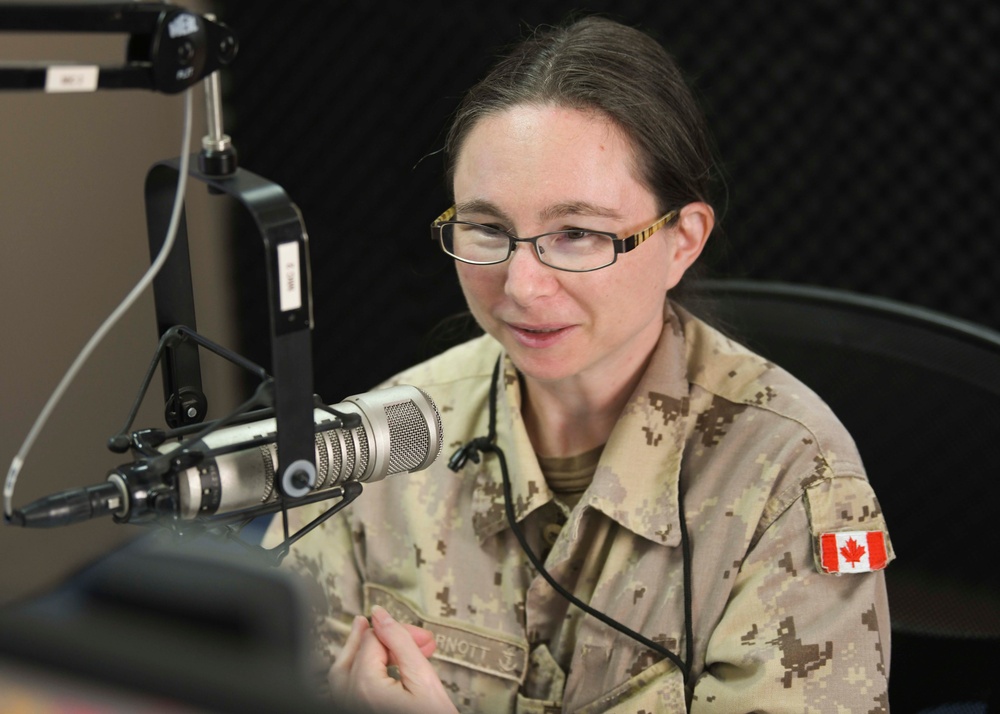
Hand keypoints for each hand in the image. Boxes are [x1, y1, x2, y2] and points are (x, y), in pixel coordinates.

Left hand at [329, 605, 458, 713]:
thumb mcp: (423, 679)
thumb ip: (400, 642)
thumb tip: (381, 615)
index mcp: (364, 687)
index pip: (373, 640)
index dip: (399, 632)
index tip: (422, 638)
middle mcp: (349, 701)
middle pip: (353, 653)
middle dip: (377, 638)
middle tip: (393, 628)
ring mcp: (349, 711)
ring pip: (343, 672)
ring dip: (361, 652)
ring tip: (375, 637)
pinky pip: (345, 691)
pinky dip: (358, 672)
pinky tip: (373, 667)